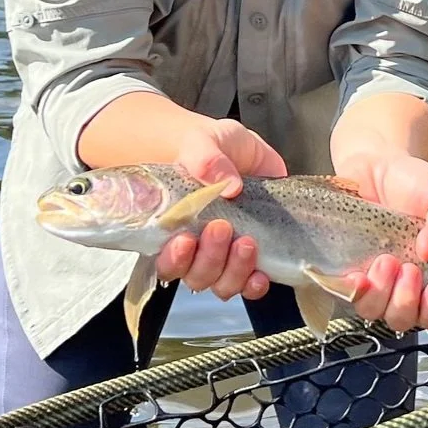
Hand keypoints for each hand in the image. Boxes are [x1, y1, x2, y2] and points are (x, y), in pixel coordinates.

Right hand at [156, 118, 286, 300]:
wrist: (237, 150)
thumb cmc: (208, 149)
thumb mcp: (203, 142)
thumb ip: (206, 158)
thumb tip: (228, 184)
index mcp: (174, 229)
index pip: (166, 262)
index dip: (174, 259)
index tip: (185, 240)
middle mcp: (197, 249)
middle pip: (196, 276)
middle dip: (209, 258)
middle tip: (221, 227)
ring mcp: (226, 256)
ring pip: (223, 284)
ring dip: (234, 270)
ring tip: (247, 243)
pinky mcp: (253, 255)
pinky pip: (251, 285)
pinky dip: (255, 284)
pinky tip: (261, 274)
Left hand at [332, 145, 427, 332]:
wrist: (375, 164)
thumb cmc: (412, 184)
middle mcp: (400, 285)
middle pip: (403, 319)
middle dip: (406, 301)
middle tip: (408, 269)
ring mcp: (371, 279)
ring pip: (373, 311)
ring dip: (381, 294)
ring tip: (385, 261)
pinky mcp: (344, 269)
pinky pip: (344, 294)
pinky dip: (352, 290)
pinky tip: (357, 274)